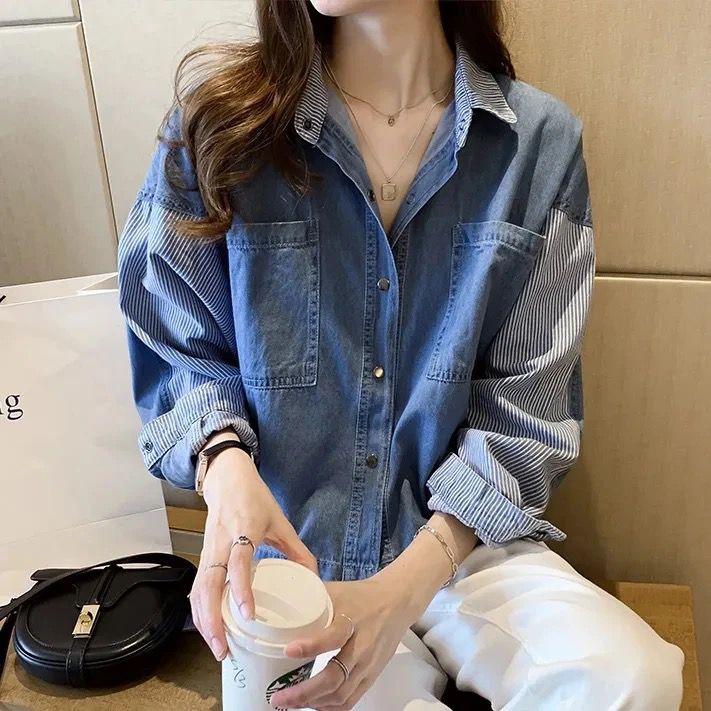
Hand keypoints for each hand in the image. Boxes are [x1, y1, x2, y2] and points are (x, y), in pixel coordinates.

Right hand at [189, 440, 317, 661]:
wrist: (227, 478)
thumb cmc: (254, 498)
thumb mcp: (281, 521)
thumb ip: (297, 549)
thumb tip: (314, 579)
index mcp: (243, 530)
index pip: (238, 563)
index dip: (240, 589)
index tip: (248, 615)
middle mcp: (221, 543)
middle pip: (208, 585)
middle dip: (213, 620)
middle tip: (224, 649)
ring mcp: (208, 551)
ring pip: (198, 591)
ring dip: (204, 622)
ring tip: (217, 647)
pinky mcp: (203, 557)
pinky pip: (196, 588)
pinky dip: (199, 611)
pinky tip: (209, 630)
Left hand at [269, 577, 415, 709]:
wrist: (396, 603)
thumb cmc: (362, 596)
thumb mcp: (336, 591)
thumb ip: (310, 597)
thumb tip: (276, 602)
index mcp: (352, 620)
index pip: (333, 636)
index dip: (311, 645)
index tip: (288, 650)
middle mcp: (362, 646)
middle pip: (335, 678)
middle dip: (304, 692)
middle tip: (278, 697)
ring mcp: (368, 665)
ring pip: (341, 694)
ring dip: (313, 703)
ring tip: (289, 702)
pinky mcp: (372, 676)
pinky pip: (351, 699)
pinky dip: (330, 707)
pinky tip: (313, 704)